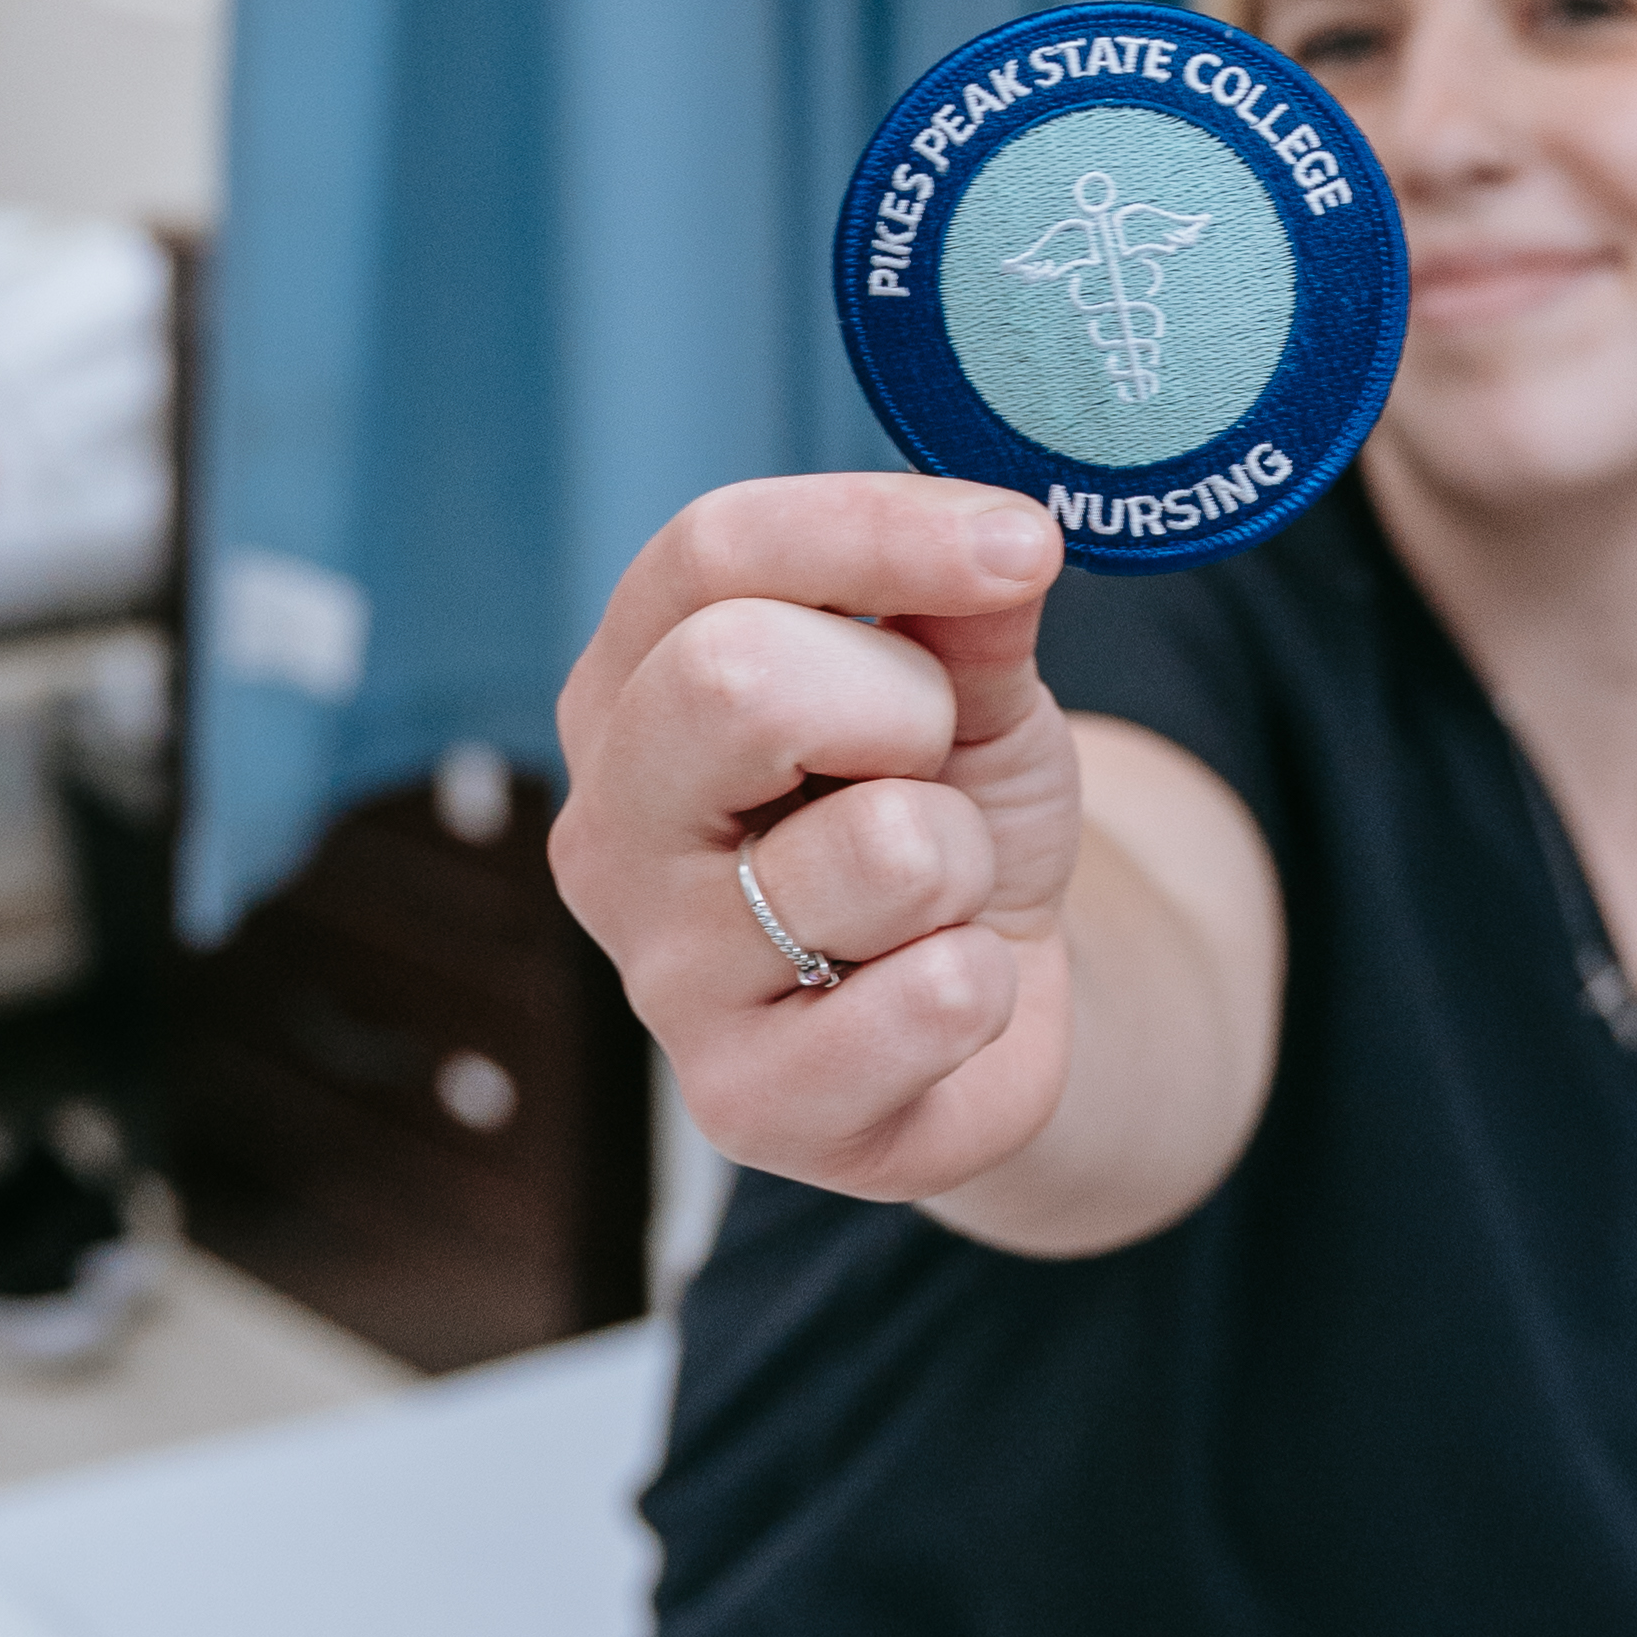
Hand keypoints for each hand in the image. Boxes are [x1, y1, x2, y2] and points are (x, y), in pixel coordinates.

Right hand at [549, 474, 1075, 1209]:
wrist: (988, 997)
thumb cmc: (943, 807)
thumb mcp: (966, 680)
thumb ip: (966, 604)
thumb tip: (1003, 546)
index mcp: (631, 686)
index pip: (711, 553)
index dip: (878, 531)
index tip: (1025, 545)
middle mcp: (610, 826)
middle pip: (731, 678)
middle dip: (906, 706)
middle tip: (934, 763)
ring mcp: (662, 976)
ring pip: (884, 848)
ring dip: (966, 858)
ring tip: (932, 895)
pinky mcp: (744, 1105)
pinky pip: (933, 998)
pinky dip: (985, 983)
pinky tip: (941, 995)